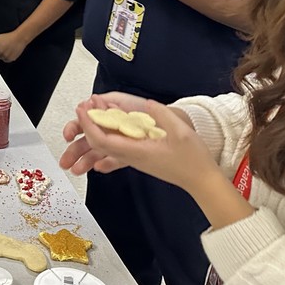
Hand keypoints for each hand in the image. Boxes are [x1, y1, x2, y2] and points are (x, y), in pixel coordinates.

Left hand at [0, 30, 27, 62]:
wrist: (19, 38)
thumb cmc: (9, 37)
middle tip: (3, 46)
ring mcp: (4, 56)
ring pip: (0, 58)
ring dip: (2, 55)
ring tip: (7, 49)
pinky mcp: (9, 59)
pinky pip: (5, 60)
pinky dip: (7, 57)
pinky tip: (10, 52)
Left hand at [61, 94, 212, 192]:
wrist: (201, 180)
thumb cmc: (193, 160)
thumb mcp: (180, 132)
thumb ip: (162, 115)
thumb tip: (148, 104)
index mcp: (137, 151)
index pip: (102, 140)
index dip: (89, 124)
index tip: (83, 110)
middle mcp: (132, 156)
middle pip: (98, 143)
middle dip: (87, 125)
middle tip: (84, 107)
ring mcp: (134, 157)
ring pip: (106, 145)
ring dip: (96, 128)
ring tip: (95, 111)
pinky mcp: (139, 156)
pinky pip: (117, 146)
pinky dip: (109, 134)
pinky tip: (112, 121)